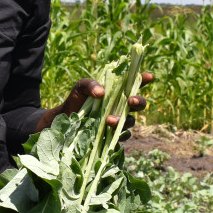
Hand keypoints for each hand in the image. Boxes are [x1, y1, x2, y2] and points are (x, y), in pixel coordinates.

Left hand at [36, 72, 152, 133]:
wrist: (63, 122)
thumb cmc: (75, 101)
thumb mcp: (79, 88)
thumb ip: (89, 84)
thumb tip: (101, 93)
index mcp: (116, 92)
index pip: (133, 84)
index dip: (143, 80)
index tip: (149, 76)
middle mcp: (121, 107)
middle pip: (138, 105)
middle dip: (138, 102)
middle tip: (131, 101)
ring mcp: (118, 122)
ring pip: (130, 122)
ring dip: (122, 120)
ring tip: (109, 120)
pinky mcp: (112, 136)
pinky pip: (121, 136)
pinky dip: (118, 134)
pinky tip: (110, 132)